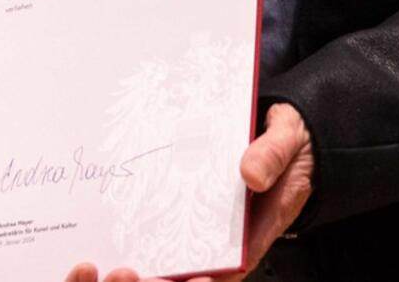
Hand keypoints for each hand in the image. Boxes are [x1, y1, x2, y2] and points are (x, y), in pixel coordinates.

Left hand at [46, 106, 311, 281]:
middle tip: (128, 272)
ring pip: (175, 247)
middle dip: (162, 274)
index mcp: (263, 224)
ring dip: (144, 255)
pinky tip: (111, 218)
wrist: (286, 131)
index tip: (174, 276)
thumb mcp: (288, 139)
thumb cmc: (290, 142)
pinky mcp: (194, 204)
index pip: (233, 265)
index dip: (202, 277)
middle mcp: (235, 231)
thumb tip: (251, 175)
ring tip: (108, 261)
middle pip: (197, 265)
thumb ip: (272, 155)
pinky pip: (166, 219)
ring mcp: (212, 219)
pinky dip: (141, 223)